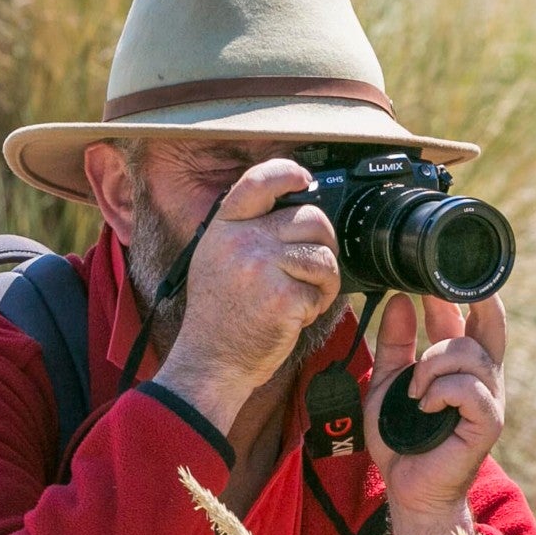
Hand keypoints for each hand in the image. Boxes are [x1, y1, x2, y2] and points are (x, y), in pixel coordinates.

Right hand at [150, 157, 340, 429]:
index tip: (303, 179)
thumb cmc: (220, 316)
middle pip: (310, 218)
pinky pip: (323, 288)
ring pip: (323, 254)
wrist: (210, 362)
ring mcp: (261, 267)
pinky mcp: (283, 297)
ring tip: (304, 296)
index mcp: (224, 228)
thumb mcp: (216, 259)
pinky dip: (319, 304)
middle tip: (313, 269)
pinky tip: (297, 315)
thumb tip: (291, 207)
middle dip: (323, 243)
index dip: (287, 172)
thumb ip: (246, 231)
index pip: (258, 181)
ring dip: (325, 279)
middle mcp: (241, 241)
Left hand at [369, 291, 504, 534]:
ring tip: (414, 390)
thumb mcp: (389, 382)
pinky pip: (467, 388)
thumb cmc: (401, 440)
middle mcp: (483, 378)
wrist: (407, 488)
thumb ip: (396, 343)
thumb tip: (402, 300)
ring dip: (433, 365)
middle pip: (491, 325)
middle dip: (477, 302)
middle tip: (445, 289)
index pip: (473, 318)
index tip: (432, 276)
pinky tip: (425, 407)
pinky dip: (440, 392)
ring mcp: (490, 400)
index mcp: (464, 366)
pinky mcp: (488, 422)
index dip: (460, 293)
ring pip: (469, 355)